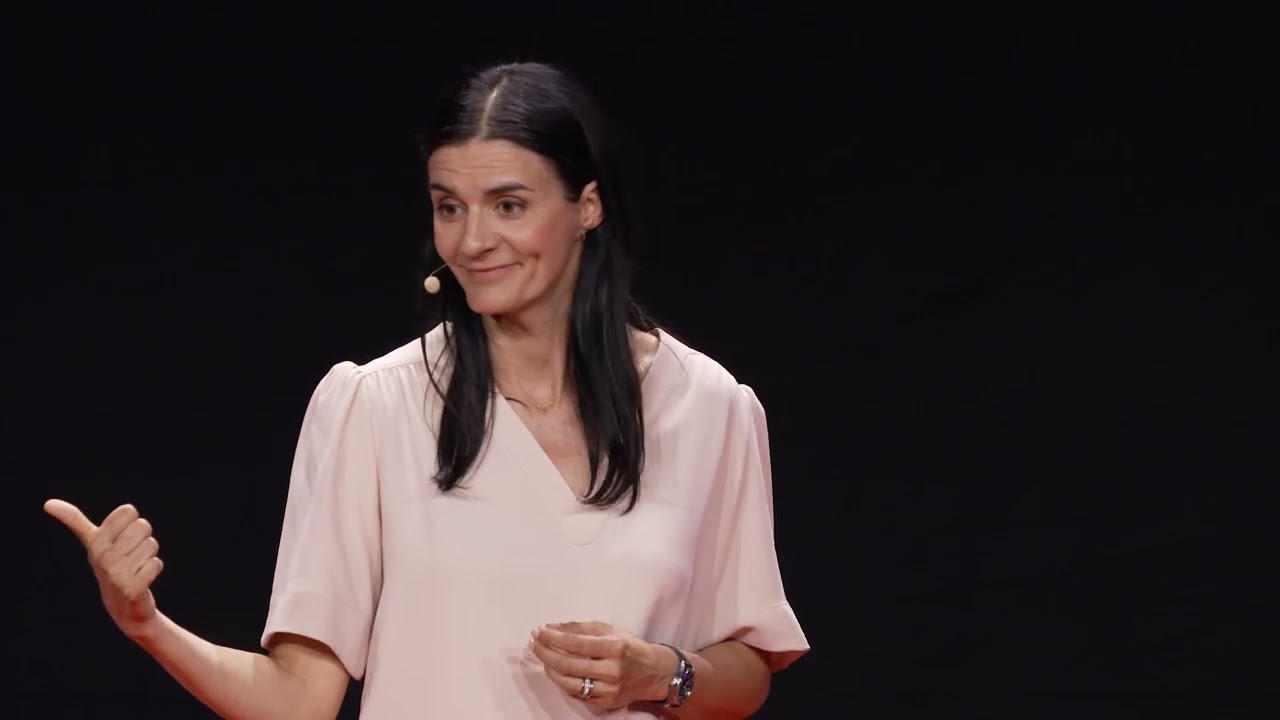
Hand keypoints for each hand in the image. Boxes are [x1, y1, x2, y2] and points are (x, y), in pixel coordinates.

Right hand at [44, 499, 164, 638]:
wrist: (122, 604)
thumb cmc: (110, 565)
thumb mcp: (92, 542)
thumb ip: (74, 520)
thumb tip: (47, 503)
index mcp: (95, 541)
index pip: (127, 510)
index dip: (131, 520)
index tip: (121, 536)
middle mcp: (102, 557)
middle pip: (143, 525)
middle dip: (143, 538)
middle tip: (131, 553)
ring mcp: (116, 573)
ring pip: (151, 544)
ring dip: (149, 555)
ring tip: (135, 566)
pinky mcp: (131, 588)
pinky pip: (156, 563)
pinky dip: (154, 569)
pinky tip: (141, 578)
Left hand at [530, 620, 675, 709]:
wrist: (654, 673)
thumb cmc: (631, 647)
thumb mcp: (610, 630)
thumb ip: (580, 628)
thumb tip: (551, 628)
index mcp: (615, 648)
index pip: (576, 643)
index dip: (553, 638)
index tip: (538, 631)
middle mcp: (612, 670)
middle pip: (569, 665)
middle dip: (546, 653)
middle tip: (534, 644)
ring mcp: (609, 690)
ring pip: (569, 683)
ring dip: (551, 670)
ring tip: (544, 658)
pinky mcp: (606, 703)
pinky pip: (578, 694)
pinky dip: (564, 682)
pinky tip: (558, 672)